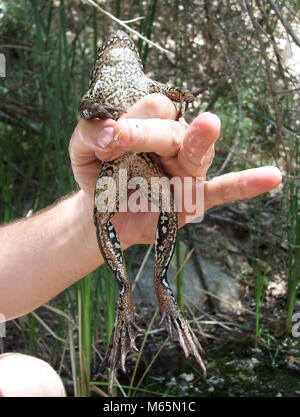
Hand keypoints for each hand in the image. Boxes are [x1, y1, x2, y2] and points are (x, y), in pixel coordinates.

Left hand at [69, 93, 281, 247]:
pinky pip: (221, 191)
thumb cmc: (98, 173)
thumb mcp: (82, 149)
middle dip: (147, 133)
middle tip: (121, 138)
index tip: (106, 138)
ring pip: (196, 153)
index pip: (150, 108)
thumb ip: (89, 132)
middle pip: (172, 128)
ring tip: (209, 126)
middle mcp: (173, 143)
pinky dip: (244, 185)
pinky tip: (272, 177)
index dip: (128, 120)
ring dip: (200, 141)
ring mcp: (186, 171)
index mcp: (151, 124)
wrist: (101, 212)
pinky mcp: (192, 200)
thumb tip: (108, 131)